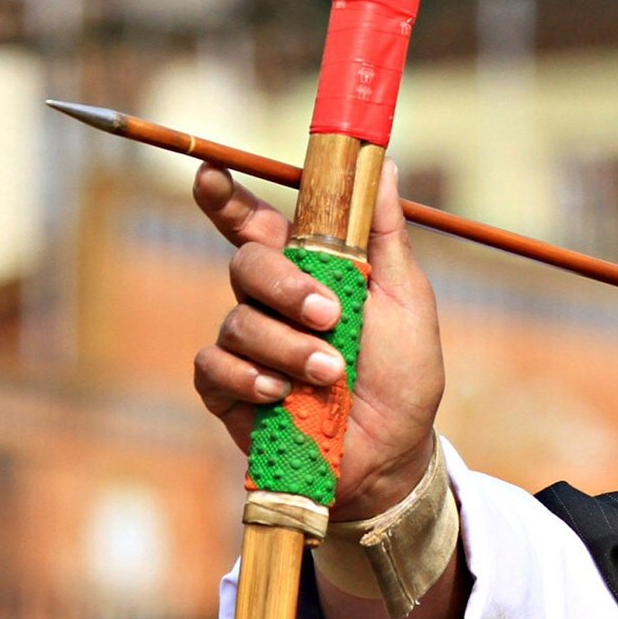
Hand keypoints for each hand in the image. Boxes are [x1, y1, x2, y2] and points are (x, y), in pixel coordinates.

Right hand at [192, 159, 444, 520]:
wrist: (394, 452)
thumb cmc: (404, 375)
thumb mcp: (408, 299)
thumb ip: (386, 235)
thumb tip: (387, 166)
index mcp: (310, 270)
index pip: (257, 222)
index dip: (226, 197)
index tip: (209, 173)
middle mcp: (271, 302)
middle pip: (247, 263)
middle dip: (285, 286)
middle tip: (329, 313)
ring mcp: (247, 345)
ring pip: (238, 320)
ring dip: (289, 346)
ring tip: (331, 373)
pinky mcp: (228, 390)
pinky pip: (216, 366)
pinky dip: (252, 377)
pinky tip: (283, 393)